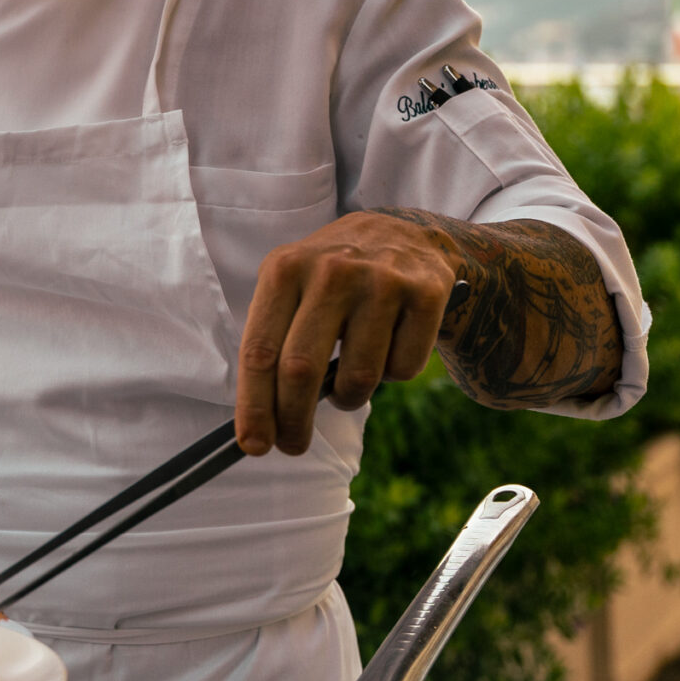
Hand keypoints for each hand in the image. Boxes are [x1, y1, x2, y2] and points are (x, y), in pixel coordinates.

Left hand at [236, 211, 457, 455]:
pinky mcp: (426, 293)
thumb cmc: (338, 278)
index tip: (253, 445)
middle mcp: (332, 270)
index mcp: (286, 268)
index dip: (254, 406)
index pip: (260, 350)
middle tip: (294, 444)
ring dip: (351, 397)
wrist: (410, 235)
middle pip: (300, 369)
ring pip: (358, 378)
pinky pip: (403, 369)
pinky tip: (391, 345)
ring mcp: (382, 280)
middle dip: (293, 420)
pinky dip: (395, 374)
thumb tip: (261, 421)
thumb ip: (275, 341)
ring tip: (352, 381)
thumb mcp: (295, 286)